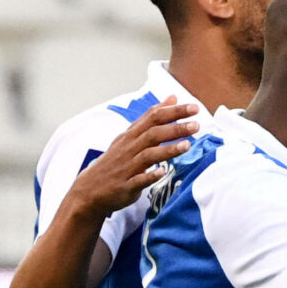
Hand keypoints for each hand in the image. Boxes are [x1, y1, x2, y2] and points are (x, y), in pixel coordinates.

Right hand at [62, 99, 196, 219]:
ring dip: (167, 150)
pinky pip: (139, 180)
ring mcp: (127, 167)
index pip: (153, 117)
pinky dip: (150, 176)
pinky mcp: (126, 185)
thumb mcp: (131, 137)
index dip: (173, 111)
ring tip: (187, 145)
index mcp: (131, 136)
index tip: (193, 107)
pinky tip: (163, 172)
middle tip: (196, 124)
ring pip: (148, 155)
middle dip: (175, 128)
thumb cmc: (116, 161)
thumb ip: (152, 119)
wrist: (91, 189)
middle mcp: (129, 148)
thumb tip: (172, 98)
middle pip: (153, 133)